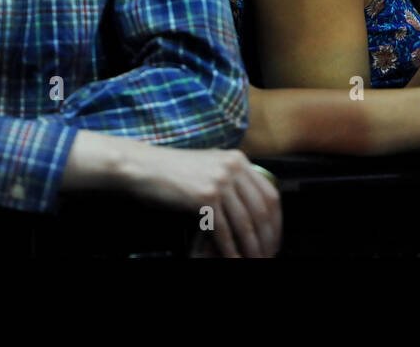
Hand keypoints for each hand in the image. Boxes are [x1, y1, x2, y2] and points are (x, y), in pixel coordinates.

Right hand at [118, 145, 281, 257]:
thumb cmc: (173, 170)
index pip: (270, 193)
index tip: (274, 238)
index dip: (276, 220)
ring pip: (245, 223)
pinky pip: (224, 230)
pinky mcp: (204, 198)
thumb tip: (252, 203)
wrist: (143, 167)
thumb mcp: (210, 165)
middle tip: (268, 254)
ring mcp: (219, 182)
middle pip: (262, 210)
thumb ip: (232, 178)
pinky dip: (230, 249)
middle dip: (267, 237)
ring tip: (254, 260)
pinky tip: (232, 259)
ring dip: (251, 247)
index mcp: (238, 159)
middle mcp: (233, 168)